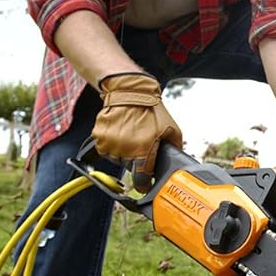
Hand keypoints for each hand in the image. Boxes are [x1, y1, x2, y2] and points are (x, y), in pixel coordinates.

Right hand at [92, 72, 182, 189]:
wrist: (130, 91)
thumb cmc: (151, 110)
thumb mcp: (171, 129)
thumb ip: (174, 149)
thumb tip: (176, 163)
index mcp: (142, 151)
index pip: (140, 180)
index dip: (144, 184)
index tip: (144, 184)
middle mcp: (124, 150)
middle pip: (129, 168)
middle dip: (135, 160)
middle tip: (140, 144)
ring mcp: (109, 144)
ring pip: (116, 158)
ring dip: (122, 152)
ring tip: (130, 135)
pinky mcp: (99, 137)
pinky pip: (106, 148)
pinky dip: (112, 143)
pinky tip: (120, 132)